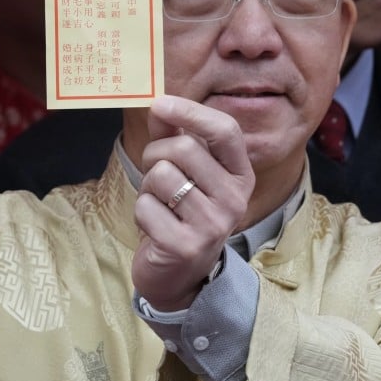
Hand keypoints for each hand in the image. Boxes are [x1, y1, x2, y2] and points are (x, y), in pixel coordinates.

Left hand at [132, 95, 254, 310]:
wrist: (181, 276)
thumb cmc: (181, 214)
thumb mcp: (184, 172)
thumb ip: (174, 136)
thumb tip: (159, 105)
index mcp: (239, 175)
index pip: (225, 130)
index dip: (191, 112)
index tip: (160, 104)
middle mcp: (234, 199)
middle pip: (183, 148)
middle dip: (154, 155)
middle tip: (154, 176)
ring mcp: (212, 225)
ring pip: (161, 175)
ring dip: (147, 186)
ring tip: (158, 204)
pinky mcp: (185, 246)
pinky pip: (146, 206)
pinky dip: (141, 212)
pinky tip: (155, 228)